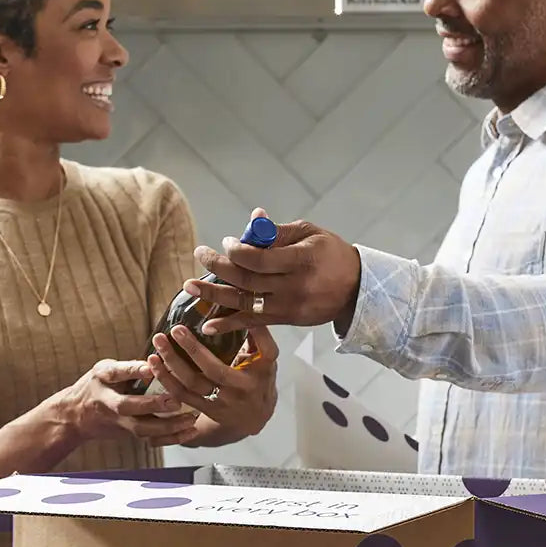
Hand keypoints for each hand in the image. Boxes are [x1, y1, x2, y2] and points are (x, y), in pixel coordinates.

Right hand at [47, 358, 199, 448]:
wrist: (76, 416)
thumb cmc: (96, 386)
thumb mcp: (105, 369)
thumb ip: (128, 367)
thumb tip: (154, 362)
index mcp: (102, 380)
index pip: (116, 373)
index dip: (133, 370)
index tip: (150, 367)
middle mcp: (110, 403)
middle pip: (129, 407)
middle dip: (152, 405)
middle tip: (175, 401)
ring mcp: (120, 422)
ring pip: (143, 428)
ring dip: (168, 425)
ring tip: (191, 417)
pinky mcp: (130, 433)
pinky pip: (151, 439)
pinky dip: (172, 438)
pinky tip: (191, 431)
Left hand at [146, 324, 278, 443]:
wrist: (255, 417)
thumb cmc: (259, 378)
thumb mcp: (266, 358)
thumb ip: (257, 335)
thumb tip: (240, 305)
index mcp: (262, 371)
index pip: (257, 350)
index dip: (243, 332)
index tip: (211, 321)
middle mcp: (243, 389)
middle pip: (215, 370)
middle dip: (192, 348)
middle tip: (175, 329)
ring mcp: (223, 402)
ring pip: (193, 383)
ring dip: (172, 363)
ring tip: (159, 342)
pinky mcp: (206, 410)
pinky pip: (182, 395)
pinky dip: (166, 379)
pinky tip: (155, 364)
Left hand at [188, 212, 361, 335]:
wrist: (356, 288)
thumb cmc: (331, 254)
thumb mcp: (310, 234)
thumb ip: (277, 231)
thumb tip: (251, 220)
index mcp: (301, 261)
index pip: (259, 259)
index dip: (237, 251)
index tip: (226, 242)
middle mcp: (294, 287)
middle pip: (247, 280)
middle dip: (218, 268)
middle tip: (199, 254)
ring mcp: (289, 307)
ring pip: (245, 303)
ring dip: (214, 296)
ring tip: (189, 287)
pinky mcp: (286, 320)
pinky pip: (253, 323)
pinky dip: (229, 325)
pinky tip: (208, 326)